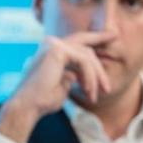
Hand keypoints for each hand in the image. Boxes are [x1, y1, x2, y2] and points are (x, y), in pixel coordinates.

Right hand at [0, 31, 115, 142]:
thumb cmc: (42, 100)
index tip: (114, 36)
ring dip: (95, 78)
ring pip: (87, 56)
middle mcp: (51, 42)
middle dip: (100, 68)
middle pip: (86, 48)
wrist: (28, 106)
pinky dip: (89, 77)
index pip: (79, 40)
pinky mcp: (57, 50)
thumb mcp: (64, 84)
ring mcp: (53, 44)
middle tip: (107, 88)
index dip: (97, 37)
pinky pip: (83, 61)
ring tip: (94, 96)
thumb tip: (80, 74)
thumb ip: (73, 75)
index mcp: (51, 49)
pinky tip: (87, 91)